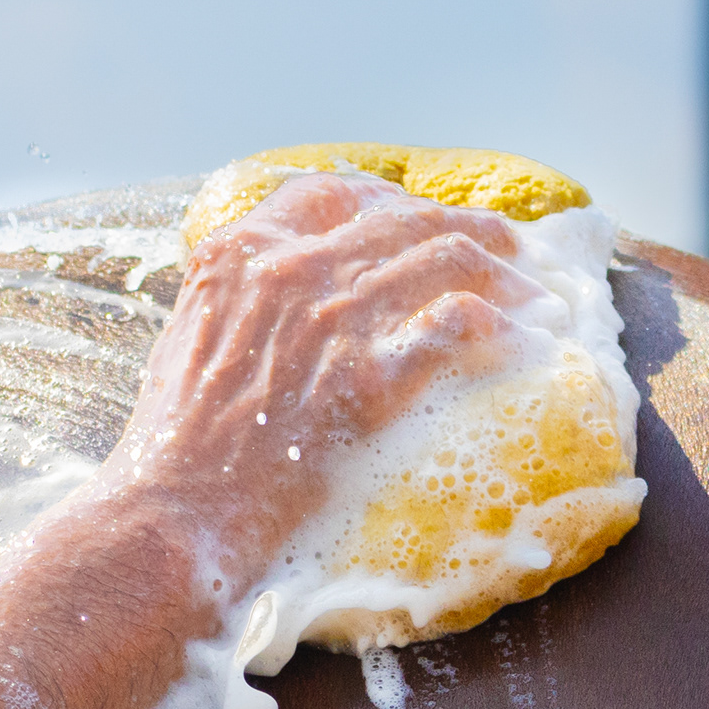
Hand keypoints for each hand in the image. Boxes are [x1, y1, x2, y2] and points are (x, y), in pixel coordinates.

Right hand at [107, 174, 530, 589]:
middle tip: (510, 246)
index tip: (419, 221)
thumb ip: (238, 304)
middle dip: (469, 226)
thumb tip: (278, 306)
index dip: (387, 203)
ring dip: (504, 272)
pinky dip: (498, 327)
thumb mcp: (188, 342)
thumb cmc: (173, 449)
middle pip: (405, 219)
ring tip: (536, 291)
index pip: (332, 195)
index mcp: (240, 254)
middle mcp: (290, 270)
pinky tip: (523, 339)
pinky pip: (453, 329)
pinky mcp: (367, 380)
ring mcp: (332, 321)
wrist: (174, 514)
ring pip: (445, 259)